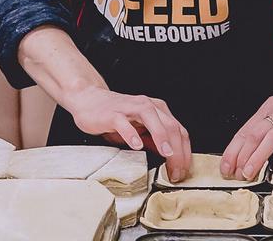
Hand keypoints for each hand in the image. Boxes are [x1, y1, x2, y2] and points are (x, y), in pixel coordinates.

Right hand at [62, 86, 191, 181]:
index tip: (183, 170)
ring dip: (162, 138)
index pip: (179, 130)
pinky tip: (136, 146)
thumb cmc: (114, 115)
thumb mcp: (139, 129)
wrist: (88, 99)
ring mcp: (130, 109)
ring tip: (167, 154)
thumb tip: (170, 157)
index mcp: (156, 109)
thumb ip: (153, 140)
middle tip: (176, 171)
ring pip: (152, 120)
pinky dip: (132, 134)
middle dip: (177, 151)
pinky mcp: (112, 114)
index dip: (185, 152)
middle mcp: (147, 105)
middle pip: (170, 126)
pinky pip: (124, 123)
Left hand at [220, 95, 272, 179]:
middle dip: (241, 156)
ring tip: (249, 171)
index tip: (226, 165)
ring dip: (257, 157)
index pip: (245, 130)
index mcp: (269, 108)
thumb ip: (266, 135)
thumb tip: (242, 158)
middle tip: (235, 173)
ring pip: (270, 138)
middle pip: (254, 134)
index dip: (233, 150)